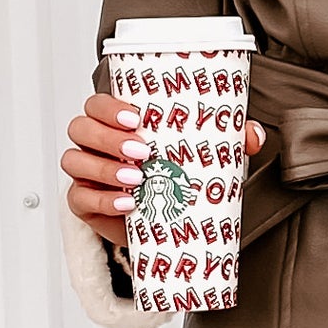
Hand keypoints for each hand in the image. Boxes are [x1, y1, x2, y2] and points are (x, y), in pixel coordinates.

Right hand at [61, 92, 265, 248]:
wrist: (168, 223)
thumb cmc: (177, 177)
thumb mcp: (205, 157)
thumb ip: (228, 141)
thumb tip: (252, 134)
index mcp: (115, 123)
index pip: (97, 103)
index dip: (109, 107)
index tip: (136, 118)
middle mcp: (95, 143)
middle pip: (81, 127)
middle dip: (108, 138)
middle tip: (143, 151)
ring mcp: (86, 172)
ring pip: (74, 160)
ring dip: (105, 168)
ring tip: (137, 179)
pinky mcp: (84, 203)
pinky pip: (79, 197)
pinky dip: (102, 200)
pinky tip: (127, 203)